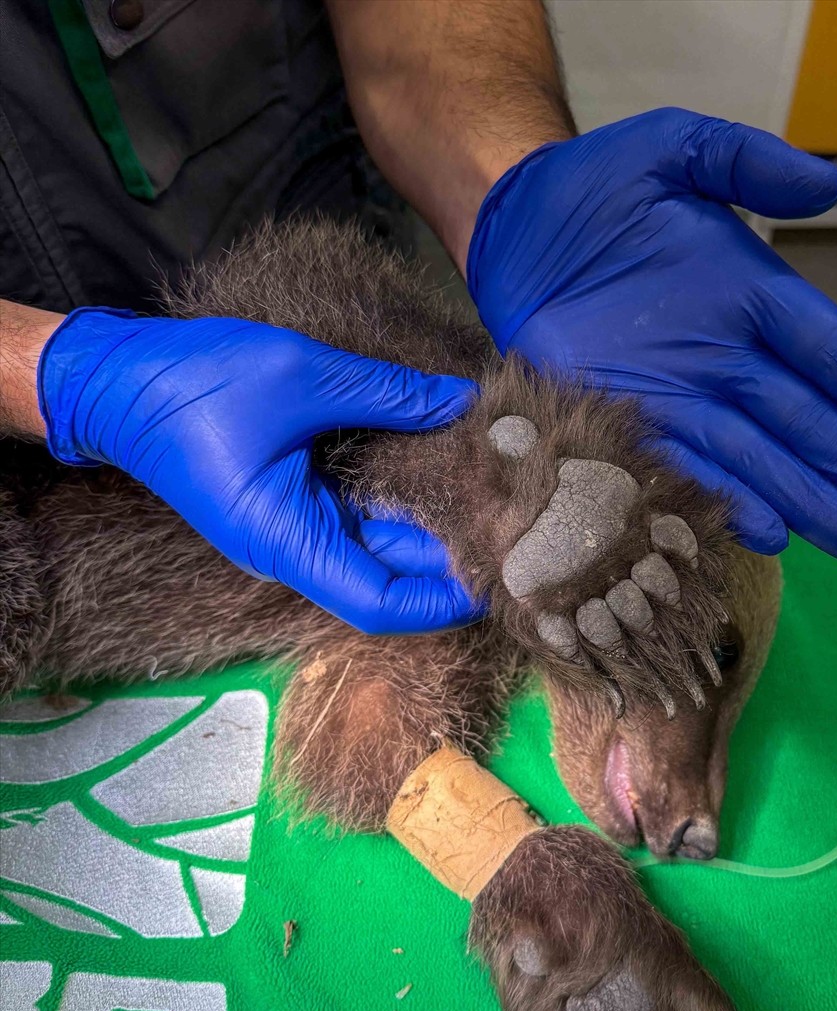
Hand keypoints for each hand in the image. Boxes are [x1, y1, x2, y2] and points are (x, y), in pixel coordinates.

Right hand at [37, 309, 483, 632]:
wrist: (116, 382)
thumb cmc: (195, 383)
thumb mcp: (299, 375)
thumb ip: (388, 394)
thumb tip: (462, 397)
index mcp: (287, 540)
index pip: (378, 603)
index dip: (442, 601)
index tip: (496, 578)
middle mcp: (291, 551)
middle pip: (386, 581)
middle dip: (450, 564)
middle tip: (514, 533)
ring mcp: (291, 533)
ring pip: (375, 554)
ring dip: (429, 537)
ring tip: (492, 508)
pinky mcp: (291, 509)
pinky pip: (357, 525)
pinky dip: (401, 511)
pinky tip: (444, 481)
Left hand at [467, 108, 836, 563]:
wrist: (513, 232)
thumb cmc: (593, 191)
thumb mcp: (671, 151)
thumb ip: (745, 163)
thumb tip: (828, 187)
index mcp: (755, 297)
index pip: (835, 355)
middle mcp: (730, 360)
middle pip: (811, 424)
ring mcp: (684, 400)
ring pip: (763, 461)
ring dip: (815, 504)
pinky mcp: (630, 426)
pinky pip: (689, 473)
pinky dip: (730, 505)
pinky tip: (775, 536)